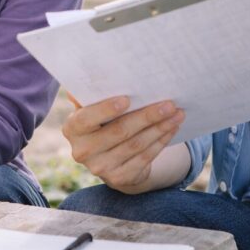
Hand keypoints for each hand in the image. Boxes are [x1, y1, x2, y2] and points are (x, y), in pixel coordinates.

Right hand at [61, 95, 183, 192]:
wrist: (108, 156)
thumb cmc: (101, 120)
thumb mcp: (92, 107)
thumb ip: (93, 93)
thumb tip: (97, 70)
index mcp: (72, 128)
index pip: (87, 118)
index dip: (105, 109)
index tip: (127, 99)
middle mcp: (82, 151)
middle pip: (118, 132)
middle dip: (146, 116)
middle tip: (169, 103)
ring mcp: (100, 168)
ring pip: (136, 145)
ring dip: (160, 128)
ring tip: (177, 113)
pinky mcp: (119, 179)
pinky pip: (144, 158)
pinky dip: (161, 142)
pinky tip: (172, 128)